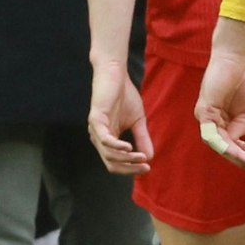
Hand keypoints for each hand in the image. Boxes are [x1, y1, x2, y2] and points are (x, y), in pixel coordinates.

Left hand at [85, 59, 152, 174]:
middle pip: (111, 164)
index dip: (131, 169)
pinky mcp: (95, 119)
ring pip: (108, 155)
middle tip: (145, 166)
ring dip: (126, 159)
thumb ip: (142, 139)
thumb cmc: (125, 96)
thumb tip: (150, 158)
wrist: (116, 75)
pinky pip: (104, 139)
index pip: (116, 163)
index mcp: (108, 140)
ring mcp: (96, 129)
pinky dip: (116, 146)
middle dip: (129, 168)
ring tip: (141, 157)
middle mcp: (99, 138)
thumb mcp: (138, 121)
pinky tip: (128, 147)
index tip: (147, 168)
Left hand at [192, 52, 244, 169]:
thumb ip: (241, 127)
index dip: (244, 151)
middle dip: (239, 158)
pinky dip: (221, 142)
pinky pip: (209, 132)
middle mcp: (211, 121)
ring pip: (216, 143)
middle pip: (222, 147)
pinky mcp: (204, 109)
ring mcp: (206, 116)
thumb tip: (236, 141)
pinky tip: (233, 148)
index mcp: (222, 122)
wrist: (237, 60)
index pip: (230, 144)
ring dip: (233, 154)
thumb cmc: (243, 81)